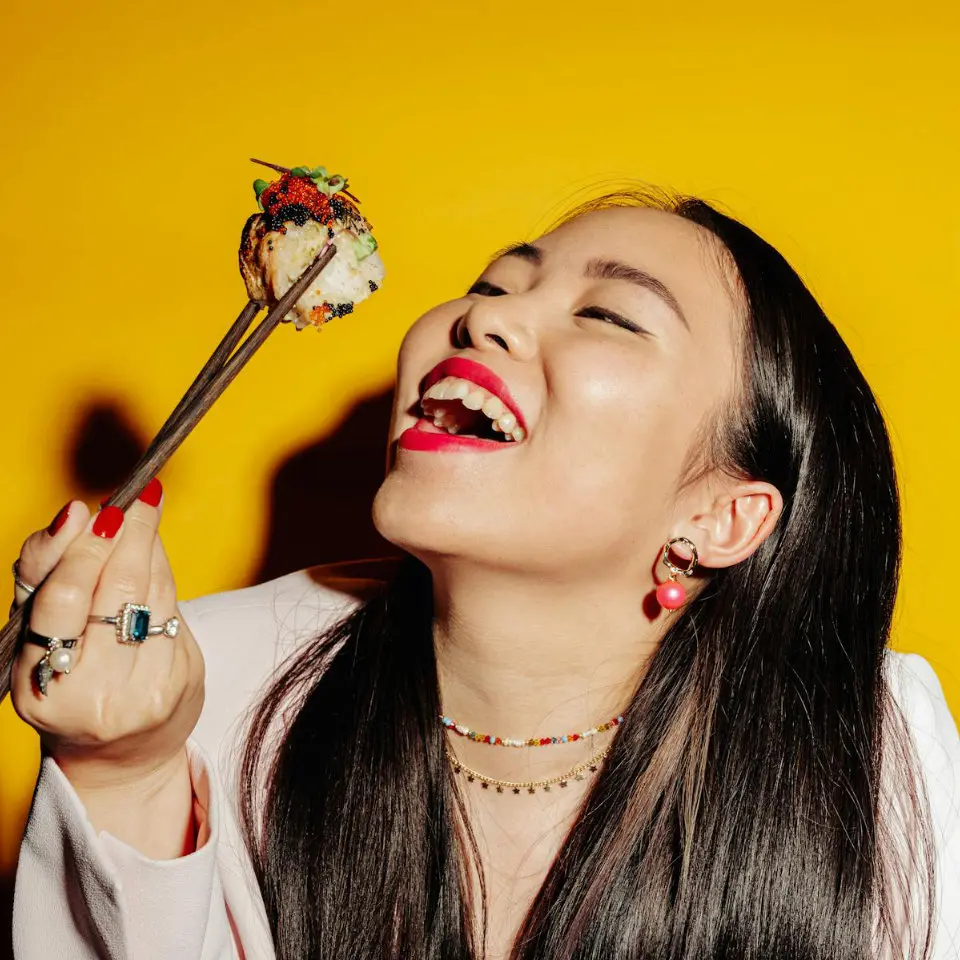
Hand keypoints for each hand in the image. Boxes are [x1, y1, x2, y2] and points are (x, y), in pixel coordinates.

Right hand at [10, 483, 204, 799]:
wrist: (123, 750)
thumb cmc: (72, 673)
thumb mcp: (41, 631)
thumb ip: (48, 572)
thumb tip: (75, 513)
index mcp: (36, 682)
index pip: (60, 601)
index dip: (82, 549)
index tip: (97, 509)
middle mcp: (86, 694)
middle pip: (115, 589)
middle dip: (128, 533)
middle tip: (136, 497)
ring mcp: (138, 693)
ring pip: (152, 593)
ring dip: (149, 545)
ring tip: (145, 513)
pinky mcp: (177, 685)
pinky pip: (175, 611)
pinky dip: (165, 576)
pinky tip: (155, 559)